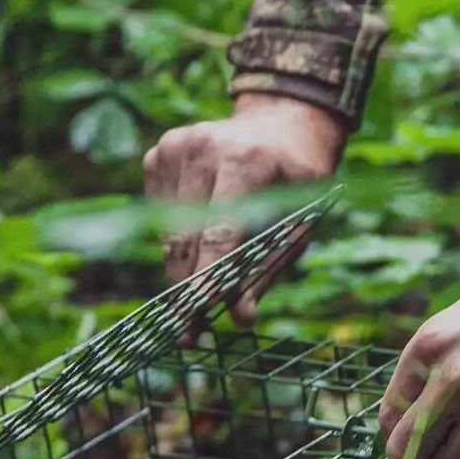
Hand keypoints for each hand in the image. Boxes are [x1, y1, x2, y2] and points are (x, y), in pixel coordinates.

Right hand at [143, 93, 345, 339]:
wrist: (282, 123)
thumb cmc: (298, 180)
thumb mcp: (300, 221)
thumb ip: (269, 267)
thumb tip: (239, 317)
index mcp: (247, 161)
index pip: (219, 231)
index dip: (207, 275)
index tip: (198, 311)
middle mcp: (204, 148)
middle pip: (187, 236)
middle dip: (189, 290)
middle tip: (189, 334)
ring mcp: (175, 146)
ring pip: (168, 232)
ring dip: (182, 272)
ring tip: (196, 302)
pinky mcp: (158, 153)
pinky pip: (160, 217)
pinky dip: (178, 241)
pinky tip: (201, 239)